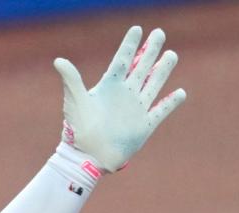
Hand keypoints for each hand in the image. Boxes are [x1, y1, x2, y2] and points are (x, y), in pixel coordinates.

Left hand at [54, 26, 185, 173]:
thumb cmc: (78, 130)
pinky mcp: (144, 126)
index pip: (122, 60)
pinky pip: (161, 111)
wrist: (87, 158)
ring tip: (171, 54)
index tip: (137, 29)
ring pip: (153, 84)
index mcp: (109, 88)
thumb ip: (71, 80)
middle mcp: (124, 96)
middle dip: (150, 50)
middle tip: (159, 33)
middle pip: (141, 67)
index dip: (130, 45)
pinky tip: (180, 92)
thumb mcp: (74, 101)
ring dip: (162, 70)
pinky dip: (171, 102)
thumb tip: (58, 61)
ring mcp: (135, 110)